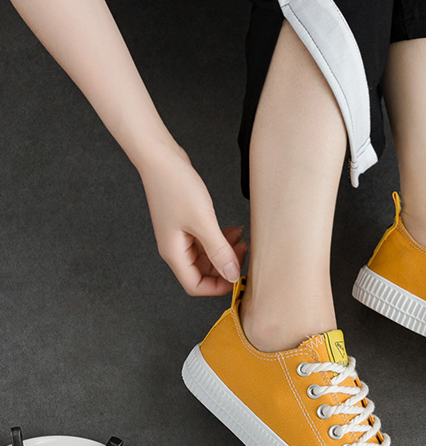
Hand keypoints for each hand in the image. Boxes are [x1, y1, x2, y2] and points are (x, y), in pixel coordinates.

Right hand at [138, 147, 247, 295]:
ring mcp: (180, 236)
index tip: (237, 276)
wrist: (162, 158)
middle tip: (243, 251)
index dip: (218, 286)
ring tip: (240, 238)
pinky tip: (232, 229)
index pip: (195, 285)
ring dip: (225, 251)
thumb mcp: (203, 222)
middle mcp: (175, 248)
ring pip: (207, 256)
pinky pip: (206, 241)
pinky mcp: (187, 224)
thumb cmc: (176, 186)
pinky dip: (220, 239)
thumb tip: (231, 275)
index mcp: (174, 253)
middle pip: (203, 272)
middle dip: (225, 266)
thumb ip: (219, 251)